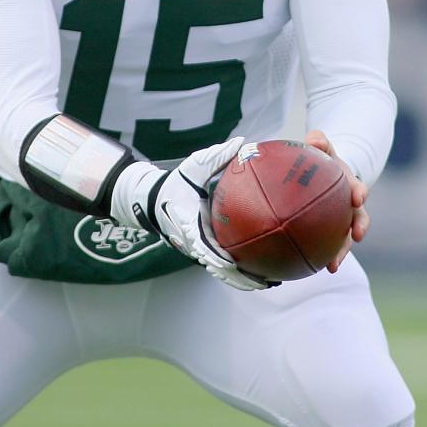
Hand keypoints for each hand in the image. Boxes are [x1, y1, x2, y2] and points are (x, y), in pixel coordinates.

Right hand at [111, 138, 275, 290]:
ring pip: (222, 271)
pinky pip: (224, 264)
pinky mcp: (206, 249)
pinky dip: (241, 271)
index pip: (202, 244)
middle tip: (263, 282)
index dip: (215, 256)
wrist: (156, 198)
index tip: (230, 263)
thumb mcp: (194, 164)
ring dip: (243, 280)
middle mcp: (194, 242)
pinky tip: (264, 272)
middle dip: (238, 277)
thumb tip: (243, 142)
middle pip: (217, 267)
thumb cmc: (177, 181)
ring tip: (270, 283)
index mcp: (189, 223)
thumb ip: (217, 155)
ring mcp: (200, 249)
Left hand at [305, 130, 368, 272]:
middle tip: (357, 235)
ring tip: (333, 265)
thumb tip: (315, 140)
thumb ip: (319, 141)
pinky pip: (329, 247)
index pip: (358, 189)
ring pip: (345, 239)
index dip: (359, 193)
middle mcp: (351, 206)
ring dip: (341, 252)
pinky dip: (324, 257)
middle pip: (359, 217)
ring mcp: (343, 221)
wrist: (325, 175)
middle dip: (360, 226)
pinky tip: (312, 268)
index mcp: (350, 185)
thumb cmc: (323, 161)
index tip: (357, 198)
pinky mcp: (333, 233)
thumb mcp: (322, 148)